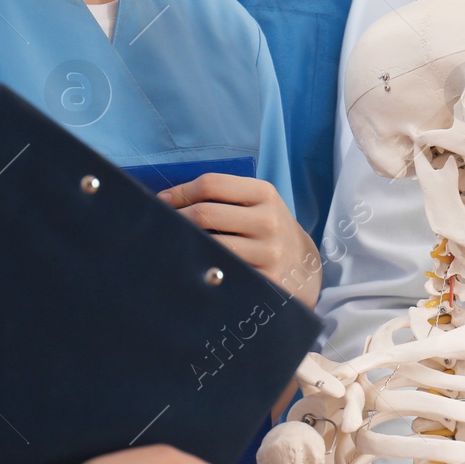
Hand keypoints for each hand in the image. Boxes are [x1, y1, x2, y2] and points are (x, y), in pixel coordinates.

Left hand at [160, 174, 319, 306]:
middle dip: (177, 218)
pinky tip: (196, 264)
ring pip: (211, 244)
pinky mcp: (265, 278)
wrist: (301, 263)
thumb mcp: (257, 202)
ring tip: (175, 243)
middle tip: (163, 224)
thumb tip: (166, 200)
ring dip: (186, 243)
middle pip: (206, 214)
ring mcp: (268, 252)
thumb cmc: (266, 227)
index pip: (212, 184)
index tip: (163, 201)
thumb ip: (222, 195)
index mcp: (265, 193)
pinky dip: (203, 266)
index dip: (180, 191)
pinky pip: (222, 270)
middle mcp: (269, 221)